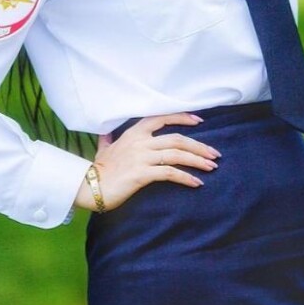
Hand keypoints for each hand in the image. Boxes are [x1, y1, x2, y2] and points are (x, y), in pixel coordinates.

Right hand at [73, 112, 220, 211]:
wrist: (88, 187)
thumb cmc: (98, 169)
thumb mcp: (103, 149)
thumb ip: (108, 139)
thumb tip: (104, 133)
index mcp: (134, 133)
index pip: (162, 117)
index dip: (183, 117)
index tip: (200, 121)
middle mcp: (140, 141)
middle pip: (177, 139)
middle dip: (199, 146)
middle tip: (214, 154)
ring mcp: (141, 157)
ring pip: (177, 154)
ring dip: (197, 160)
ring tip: (212, 167)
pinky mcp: (141, 174)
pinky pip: (169, 173)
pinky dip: (185, 177)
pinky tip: (197, 183)